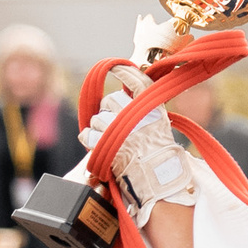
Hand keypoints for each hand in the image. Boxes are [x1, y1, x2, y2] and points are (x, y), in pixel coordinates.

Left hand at [81, 72, 195, 224]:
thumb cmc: (160, 159)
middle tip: (116, 128)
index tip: (115, 66)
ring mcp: (121, 129)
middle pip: (109, 101)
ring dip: (99, 130)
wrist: (157, 181)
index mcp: (154, 110)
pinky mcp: (106, 143)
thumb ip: (143, 113)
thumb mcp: (159, 129)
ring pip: (97, 119)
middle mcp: (137, 116)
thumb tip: (123, 97)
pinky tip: (97, 145)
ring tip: (111, 142)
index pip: (137, 82)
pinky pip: (87, 134)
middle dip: (108, 112)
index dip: (125, 72)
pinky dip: (89, 139)